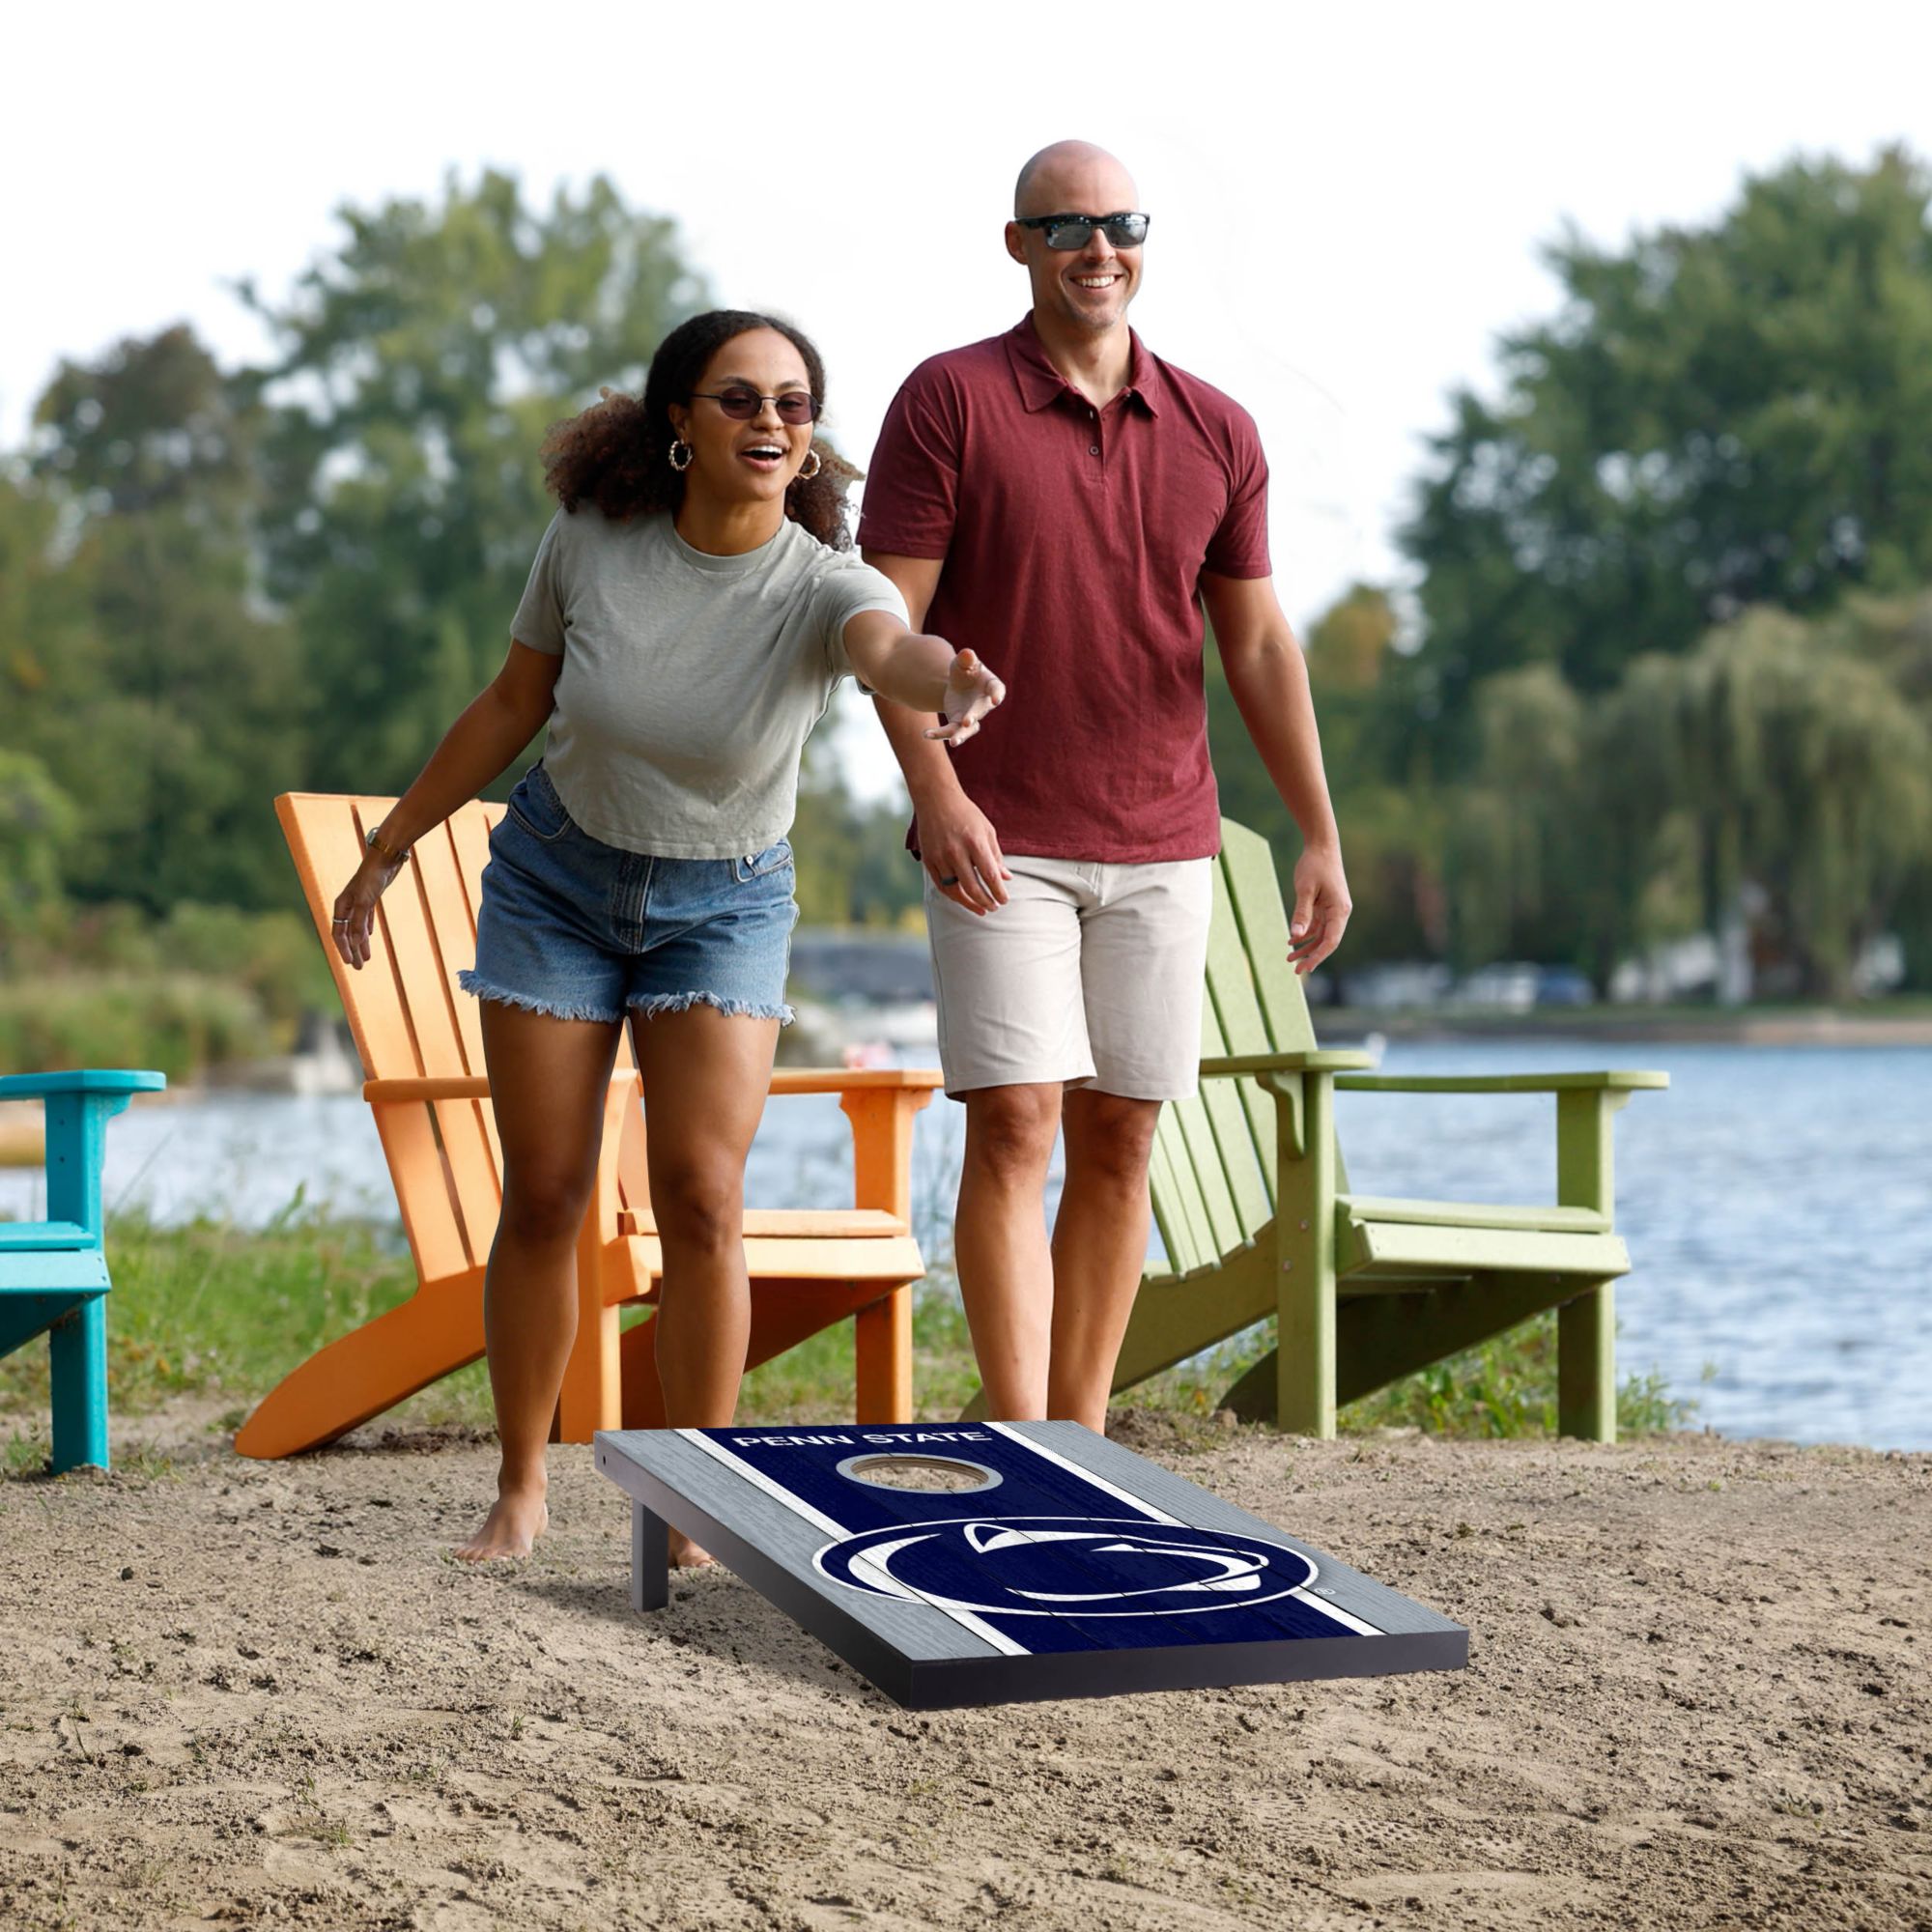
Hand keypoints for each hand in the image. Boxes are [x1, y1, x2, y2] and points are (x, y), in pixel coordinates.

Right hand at [331, 851, 404, 969]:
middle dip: (352, 950)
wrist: (385, 857)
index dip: (344, 949)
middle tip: (359, 968)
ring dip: (361, 943)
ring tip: (366, 958)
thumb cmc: (373, 877)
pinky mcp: (370, 898)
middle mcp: (348, 904)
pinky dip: (366, 929)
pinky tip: (369, 936)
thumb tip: (355, 943)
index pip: (339, 933)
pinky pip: (366, 918)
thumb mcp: (366, 901)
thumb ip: (359, 922)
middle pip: (347, 933)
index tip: (350, 963)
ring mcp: (359, 901)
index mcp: (341, 905)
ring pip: (357, 927)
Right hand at [918, 789, 1011, 915]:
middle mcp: (956, 851)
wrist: (936, 799)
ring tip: (981, 909)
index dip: (998, 892)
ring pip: (955, 890)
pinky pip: (941, 885)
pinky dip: (953, 895)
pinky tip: (963, 899)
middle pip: (972, 887)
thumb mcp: (987, 830)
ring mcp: (940, 857)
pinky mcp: (928, 860)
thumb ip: (996, 856)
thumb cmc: (966, 814)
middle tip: (994, 907)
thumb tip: (1006, 878)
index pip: (989, 875)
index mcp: (975, 842)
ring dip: (969, 903)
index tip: (1004, 900)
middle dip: (986, 901)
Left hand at [925, 648, 1005, 746]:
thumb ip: (966, 659)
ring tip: (953, 743)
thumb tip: (967, 653)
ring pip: (968, 730)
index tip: (996, 700)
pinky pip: (950, 731)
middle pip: (980, 712)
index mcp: (991, 685)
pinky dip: (939, 734)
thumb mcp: (963, 662)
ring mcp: (971, 716)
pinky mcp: (958, 724)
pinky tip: (926, 734)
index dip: (997, 694)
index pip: (997, 689)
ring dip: (961, 736)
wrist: (957, 684)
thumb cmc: (965, 670)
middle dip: (973, 717)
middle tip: (967, 722)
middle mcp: (983, 704)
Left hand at [1287, 844, 1350, 975]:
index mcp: (1339, 910)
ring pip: (1321, 935)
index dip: (1319, 956)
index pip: (1331, 940)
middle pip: (1327, 941)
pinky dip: (1305, 933)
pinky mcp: (1326, 905)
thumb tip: (1295, 936)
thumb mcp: (1305, 890)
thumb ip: (1301, 913)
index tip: (1305, 968)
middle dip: (1312, 956)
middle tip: (1295, 971)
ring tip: (1289, 958)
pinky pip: (1317, 925)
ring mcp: (1333, 909)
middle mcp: (1339, 912)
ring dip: (1306, 946)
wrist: (1321, 846)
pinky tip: (1291, 940)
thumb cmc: (1314, 865)